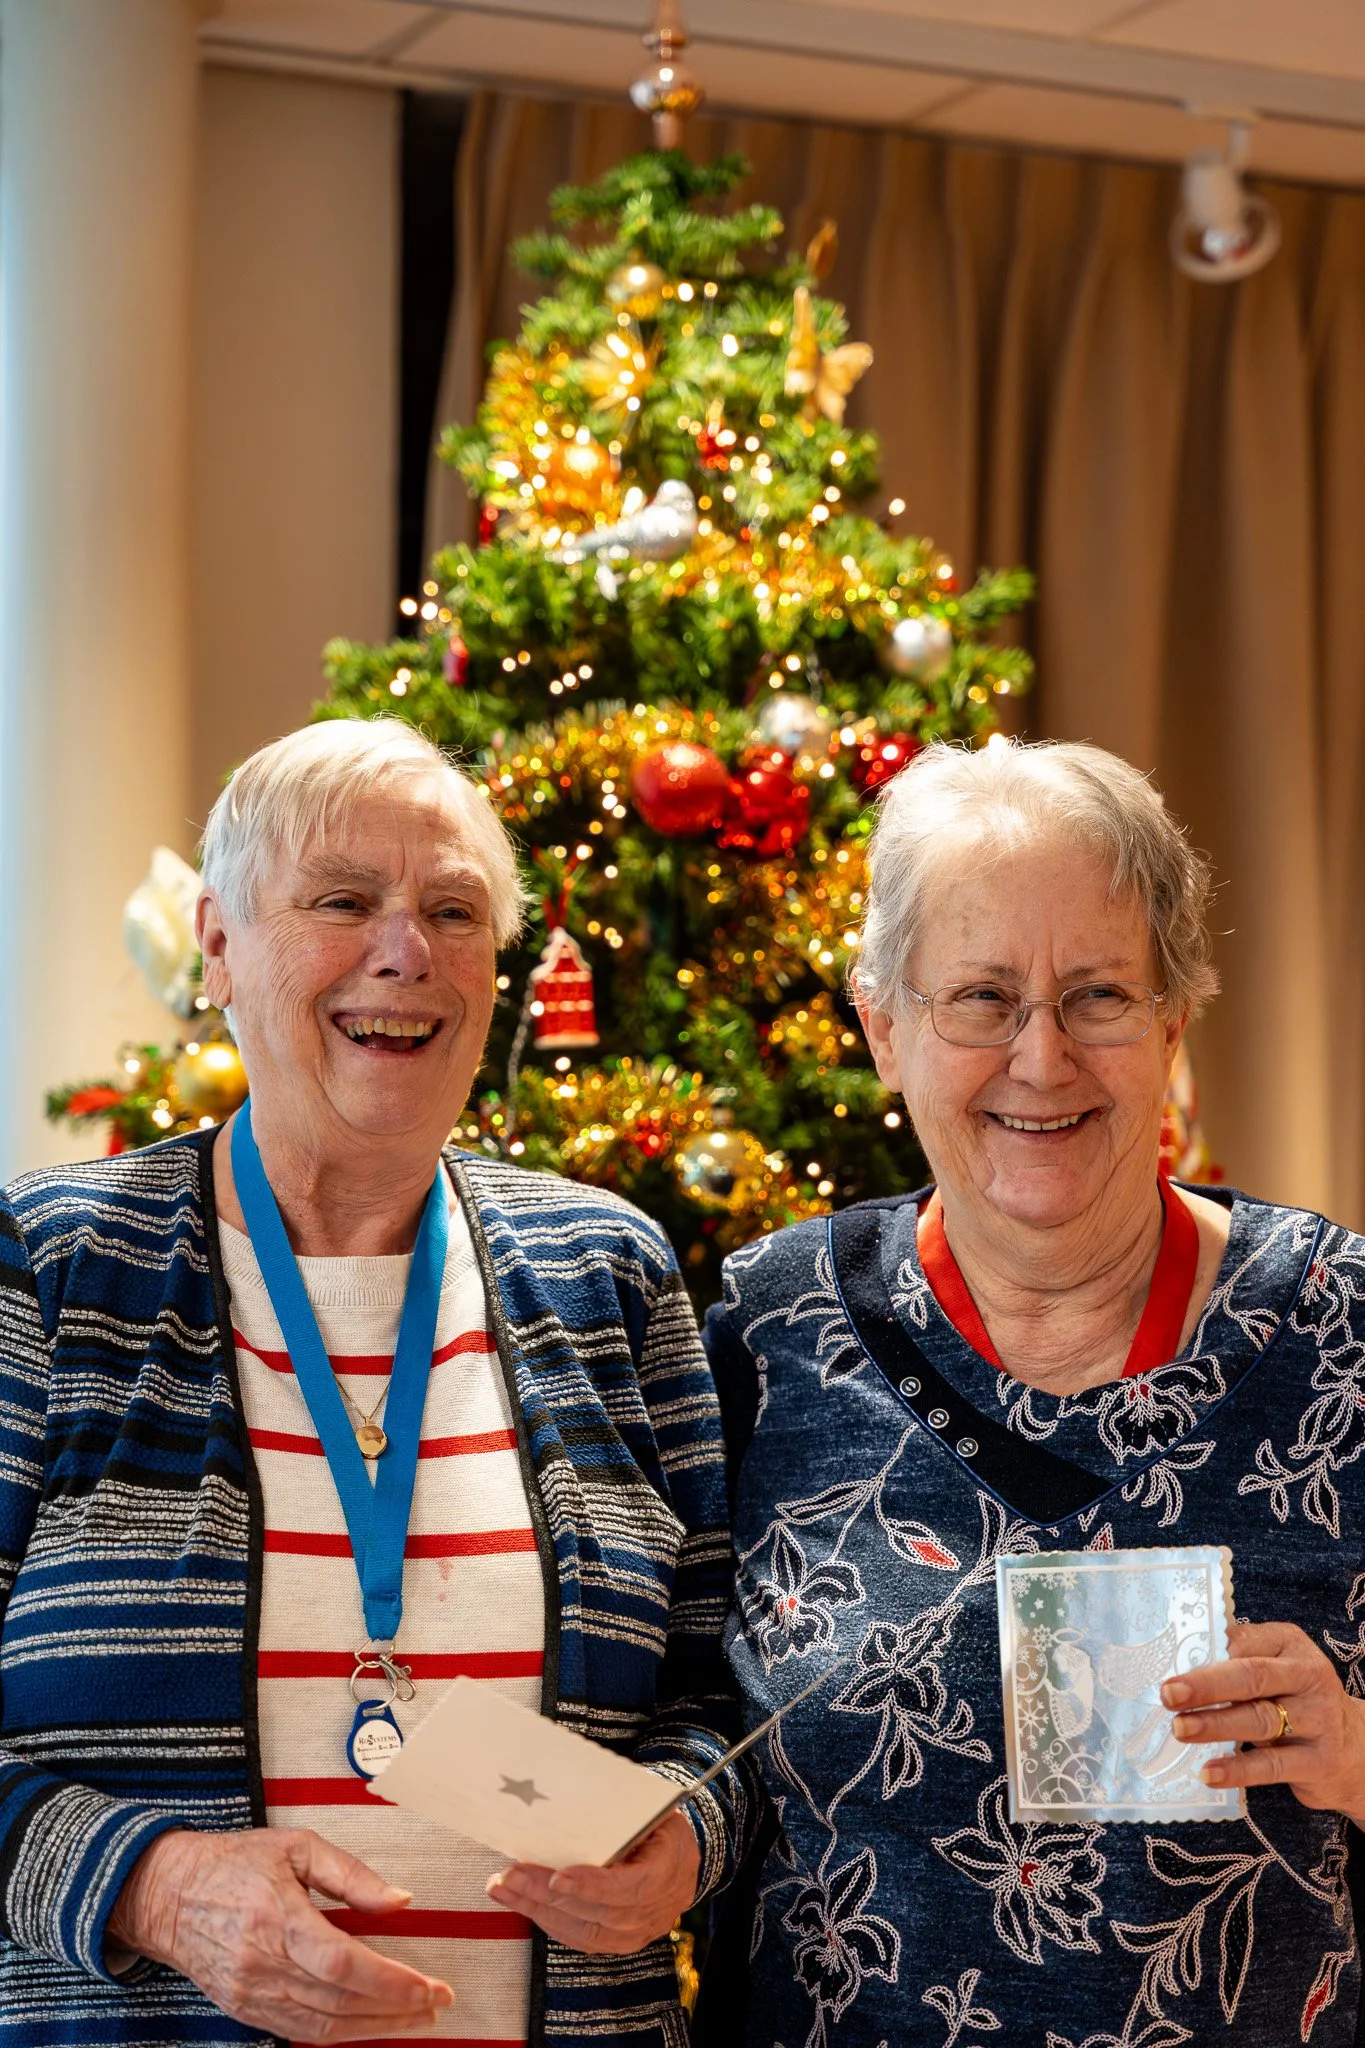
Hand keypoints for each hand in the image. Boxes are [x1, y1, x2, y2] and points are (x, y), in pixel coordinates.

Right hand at [108, 1828, 452, 2041]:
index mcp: (278, 1918)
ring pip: (322, 2026)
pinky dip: (338, 2033)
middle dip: (396, 2010)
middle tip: (436, 2006)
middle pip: (340, 2001)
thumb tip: (400, 1900)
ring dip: (373, 2028)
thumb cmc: (232, 1863)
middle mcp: (263, 1964)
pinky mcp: (244, 2009)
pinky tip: (367, 2025)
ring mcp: (251, 1993)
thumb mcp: (296, 1846)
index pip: (344, 1963)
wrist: (166, 1893)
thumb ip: (352, 1874)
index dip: (390, 1982)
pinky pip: (298, 2031)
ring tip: (414, 2020)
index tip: (429, 1988)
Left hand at [485, 1809, 699, 1953]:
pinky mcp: (618, 1942)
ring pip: (582, 1930)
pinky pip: (579, 1938)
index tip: (558, 1877)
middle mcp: (654, 1909)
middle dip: (547, 1894)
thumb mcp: (652, 1810)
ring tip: (504, 1888)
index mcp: (668, 1869)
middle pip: (597, 1911)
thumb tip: (573, 1792)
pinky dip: (547, 1921)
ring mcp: (637, 1931)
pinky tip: (522, 1903)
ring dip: (537, 1909)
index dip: (592, 1885)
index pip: (630, 1887)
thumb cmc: (661, 1825)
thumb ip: (621, 1812)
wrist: (684, 1859)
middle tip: (510, 1875)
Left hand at [1163, 1620, 1364, 1822]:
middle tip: (1170, 1694)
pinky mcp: (1318, 1762)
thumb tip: (1184, 1668)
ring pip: (1259, 1720)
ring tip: (1180, 1729)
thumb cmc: (1298, 1702)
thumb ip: (1242, 1664)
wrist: (1358, 1752)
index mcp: (1292, 1646)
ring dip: (1215, 1725)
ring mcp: (1318, 1720)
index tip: (1172, 1661)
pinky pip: (1271, 1766)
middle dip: (1207, 1685)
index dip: (1209, 1651)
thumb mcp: (1279, 1671)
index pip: (1247, 1641)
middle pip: (1252, 1677)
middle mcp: (1309, 1678)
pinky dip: (1237, 1769)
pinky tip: (1208, 1772)